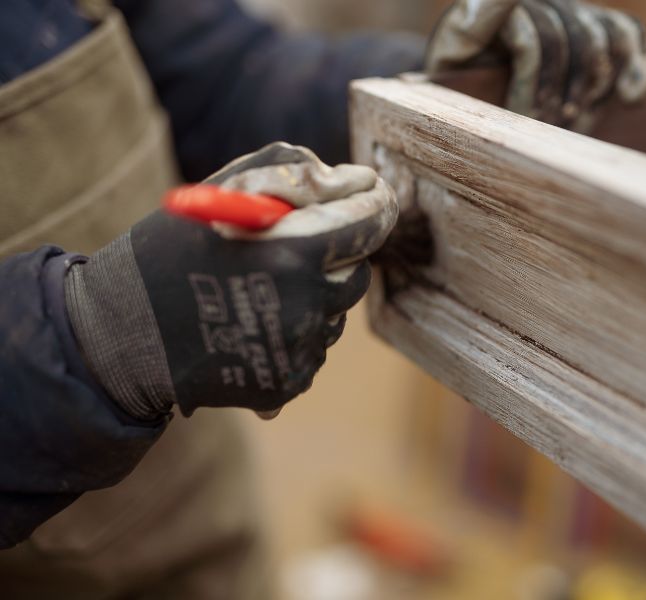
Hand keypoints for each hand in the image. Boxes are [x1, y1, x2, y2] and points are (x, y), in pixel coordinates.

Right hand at [65, 143, 397, 419]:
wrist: (120, 337)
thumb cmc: (167, 254)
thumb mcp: (224, 192)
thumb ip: (294, 174)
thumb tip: (352, 181)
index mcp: (294, 254)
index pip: (367, 225)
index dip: (376, 205)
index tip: (377, 195)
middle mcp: (306, 308)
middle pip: (358, 273)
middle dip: (338, 254)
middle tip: (302, 244)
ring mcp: (299, 351)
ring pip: (336, 312)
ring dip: (314, 294)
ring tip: (258, 289)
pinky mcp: (289, 383)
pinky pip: (314, 346)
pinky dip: (295, 330)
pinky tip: (250, 322)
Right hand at [426, 0, 645, 131]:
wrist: (432, 106)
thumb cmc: (497, 109)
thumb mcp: (555, 107)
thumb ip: (593, 97)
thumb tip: (635, 97)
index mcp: (573, 25)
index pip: (623, 29)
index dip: (636, 60)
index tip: (632, 102)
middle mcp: (549, 6)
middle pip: (594, 31)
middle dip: (588, 83)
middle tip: (568, 122)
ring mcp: (516, 5)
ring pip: (561, 36)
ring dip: (554, 90)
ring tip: (541, 123)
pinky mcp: (482, 13)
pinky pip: (528, 39)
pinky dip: (530, 82)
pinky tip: (520, 110)